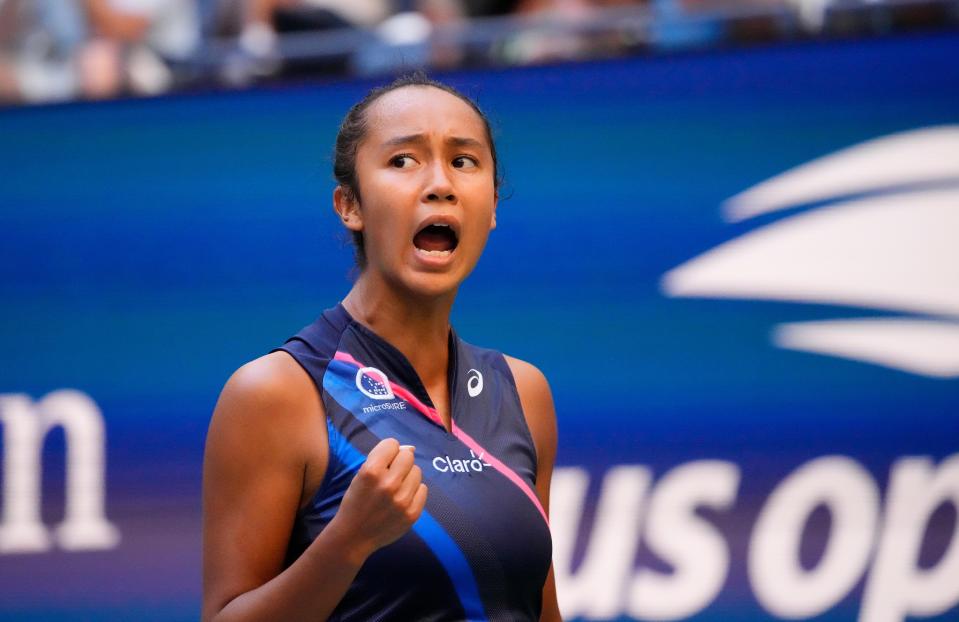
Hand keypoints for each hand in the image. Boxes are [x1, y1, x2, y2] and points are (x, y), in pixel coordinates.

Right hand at [333, 438, 427, 557]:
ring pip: (417, 471)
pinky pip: (423, 489)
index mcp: (371, 471)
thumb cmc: (356, 501)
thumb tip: (411, 448)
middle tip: (390, 475)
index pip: (392, 444)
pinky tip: (402, 499)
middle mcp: (388, 484)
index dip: (387, 451)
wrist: (354, 536)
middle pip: (408, 456)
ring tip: (395, 488)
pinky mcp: (413, 513)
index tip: (382, 462)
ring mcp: (402, 500)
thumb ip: (383, 458)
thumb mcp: (361, 475)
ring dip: (407, 477)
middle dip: (399, 462)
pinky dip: (414, 491)